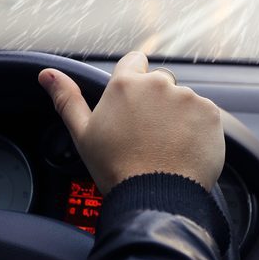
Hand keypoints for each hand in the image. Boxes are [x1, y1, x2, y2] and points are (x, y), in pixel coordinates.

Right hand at [38, 52, 224, 193]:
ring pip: (183, 100)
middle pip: (160, 82)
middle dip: (156, 102)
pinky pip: (205, 115)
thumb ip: (66, 98)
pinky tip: (184, 149)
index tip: (133, 105)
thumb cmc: (116, 169)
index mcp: (125, 84)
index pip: (134, 62)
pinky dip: (198, 129)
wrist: (155, 197)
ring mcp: (187, 98)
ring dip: (178, 116)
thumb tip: (47, 74)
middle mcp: (158, 84)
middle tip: (148, 134)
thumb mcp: (83, 134)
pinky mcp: (211, 114)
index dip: (133, 82)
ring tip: (167, 146)